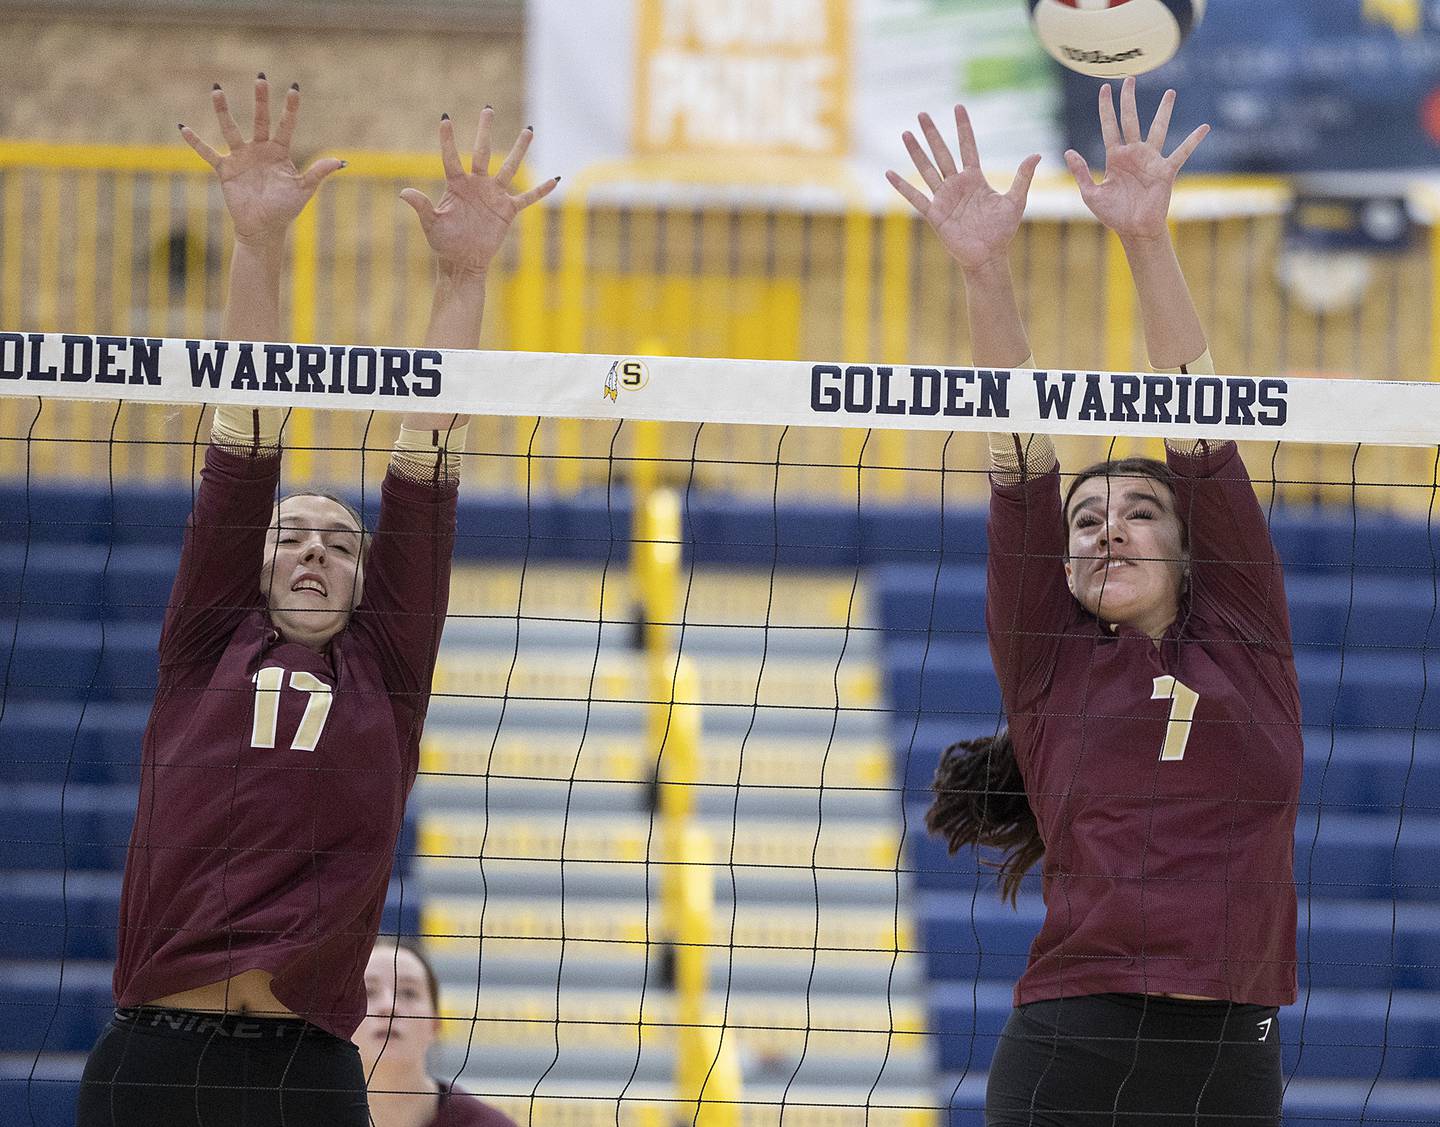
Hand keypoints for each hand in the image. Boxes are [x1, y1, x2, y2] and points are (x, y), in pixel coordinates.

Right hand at [179, 75, 342, 246]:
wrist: (264, 229)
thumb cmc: (285, 210)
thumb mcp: (303, 189)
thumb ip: (318, 173)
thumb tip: (341, 162)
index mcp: (280, 152)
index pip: (286, 125)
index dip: (291, 108)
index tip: (294, 89)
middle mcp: (260, 150)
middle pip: (260, 119)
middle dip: (260, 99)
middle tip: (260, 77)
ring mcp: (241, 158)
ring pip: (231, 130)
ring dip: (223, 111)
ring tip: (216, 90)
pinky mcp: (226, 170)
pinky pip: (208, 153)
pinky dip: (196, 143)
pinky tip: (183, 128)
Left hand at [400, 109, 558, 276]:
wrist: (463, 262)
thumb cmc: (444, 243)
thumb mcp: (431, 224)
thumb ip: (421, 206)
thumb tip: (404, 192)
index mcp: (457, 184)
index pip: (451, 157)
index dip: (447, 138)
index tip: (445, 118)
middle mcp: (477, 184)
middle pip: (483, 152)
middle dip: (485, 130)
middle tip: (488, 109)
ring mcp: (494, 196)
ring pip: (509, 167)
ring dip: (519, 149)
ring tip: (528, 130)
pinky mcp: (507, 211)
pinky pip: (527, 197)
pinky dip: (541, 190)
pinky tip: (555, 179)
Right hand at [886, 106, 1040, 273]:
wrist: (988, 256)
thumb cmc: (1002, 231)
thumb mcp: (1015, 201)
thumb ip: (1022, 177)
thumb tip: (1036, 154)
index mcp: (975, 179)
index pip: (967, 147)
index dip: (963, 128)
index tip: (958, 107)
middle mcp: (957, 185)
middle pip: (942, 153)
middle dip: (932, 133)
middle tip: (922, 113)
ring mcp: (944, 198)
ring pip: (927, 170)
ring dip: (916, 152)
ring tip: (906, 134)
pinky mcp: (935, 214)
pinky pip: (916, 198)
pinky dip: (902, 187)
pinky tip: (889, 174)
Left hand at [1065, 77, 1208, 242]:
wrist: (1134, 230)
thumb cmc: (1113, 214)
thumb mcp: (1091, 193)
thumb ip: (1081, 172)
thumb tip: (1068, 151)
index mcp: (1115, 158)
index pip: (1109, 127)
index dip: (1106, 108)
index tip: (1104, 88)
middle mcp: (1134, 154)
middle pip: (1131, 120)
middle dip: (1129, 100)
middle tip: (1130, 78)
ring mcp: (1150, 160)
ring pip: (1158, 129)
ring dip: (1164, 111)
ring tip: (1170, 92)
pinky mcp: (1165, 171)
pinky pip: (1181, 153)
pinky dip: (1193, 140)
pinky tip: (1204, 127)